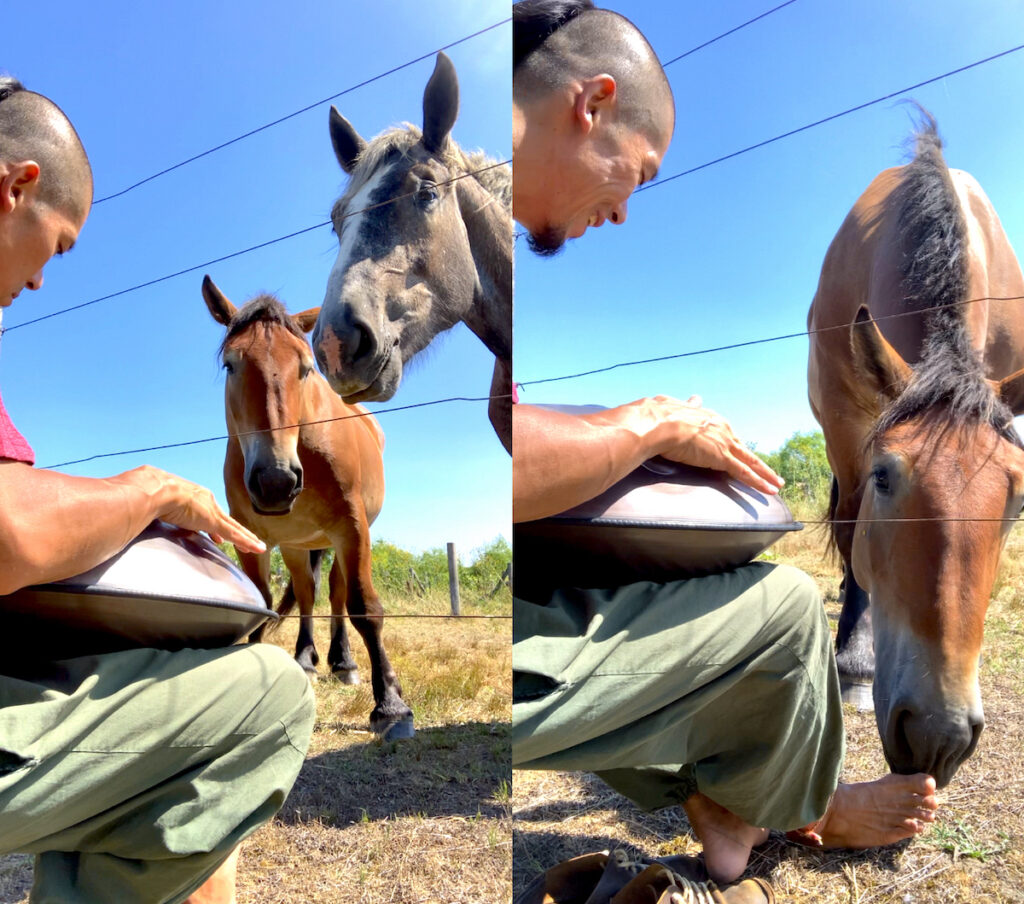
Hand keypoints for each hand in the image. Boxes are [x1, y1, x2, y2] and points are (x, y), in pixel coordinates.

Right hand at [113, 466, 265, 553]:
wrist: (151, 489)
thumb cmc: (145, 494)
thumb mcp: (152, 503)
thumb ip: (151, 510)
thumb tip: (135, 517)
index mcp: (191, 495)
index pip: (206, 512)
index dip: (212, 524)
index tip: (217, 534)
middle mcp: (204, 501)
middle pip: (223, 519)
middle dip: (233, 530)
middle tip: (245, 540)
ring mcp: (209, 511)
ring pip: (233, 527)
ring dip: (245, 537)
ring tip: (257, 546)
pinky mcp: (212, 520)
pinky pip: (234, 533)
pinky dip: (246, 541)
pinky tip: (257, 548)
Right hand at [645, 395, 783, 494]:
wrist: (657, 423)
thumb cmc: (659, 416)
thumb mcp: (675, 406)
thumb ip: (686, 405)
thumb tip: (693, 398)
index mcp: (710, 418)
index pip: (727, 436)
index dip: (736, 446)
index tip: (741, 453)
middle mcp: (722, 428)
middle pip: (743, 448)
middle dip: (756, 462)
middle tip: (769, 472)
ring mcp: (723, 443)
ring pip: (750, 461)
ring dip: (765, 473)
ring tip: (776, 483)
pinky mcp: (721, 458)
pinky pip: (744, 472)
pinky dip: (758, 482)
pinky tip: (769, 490)